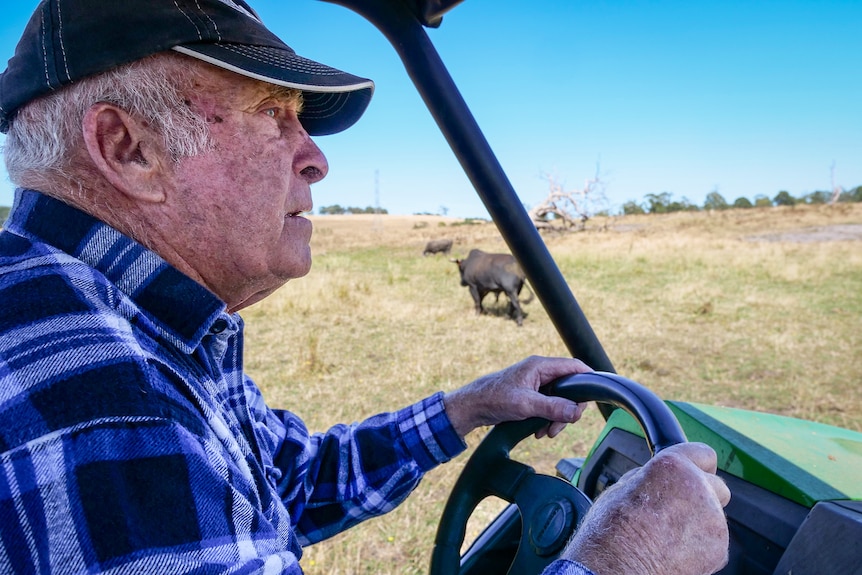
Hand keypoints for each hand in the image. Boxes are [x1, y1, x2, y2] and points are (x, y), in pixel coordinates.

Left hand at [443, 355, 591, 437]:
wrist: (471, 407)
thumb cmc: (493, 399)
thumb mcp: (525, 405)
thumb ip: (552, 407)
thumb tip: (576, 412)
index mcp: (540, 366)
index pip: (574, 366)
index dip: (588, 379)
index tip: (595, 395)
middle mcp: (540, 372)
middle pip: (569, 388)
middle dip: (567, 410)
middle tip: (558, 427)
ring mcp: (535, 383)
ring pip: (559, 400)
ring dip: (556, 418)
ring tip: (545, 432)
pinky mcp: (530, 395)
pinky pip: (548, 406)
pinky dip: (547, 419)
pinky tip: (538, 431)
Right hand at [562, 442, 730, 574]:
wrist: (617, 570)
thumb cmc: (611, 533)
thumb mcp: (621, 489)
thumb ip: (649, 478)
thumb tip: (656, 480)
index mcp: (673, 466)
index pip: (702, 453)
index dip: (694, 464)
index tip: (691, 472)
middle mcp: (698, 488)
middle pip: (716, 485)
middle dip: (701, 494)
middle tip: (675, 508)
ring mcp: (713, 520)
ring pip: (713, 515)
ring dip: (698, 521)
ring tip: (668, 535)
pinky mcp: (719, 549)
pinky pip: (713, 541)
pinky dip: (699, 545)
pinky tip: (674, 550)